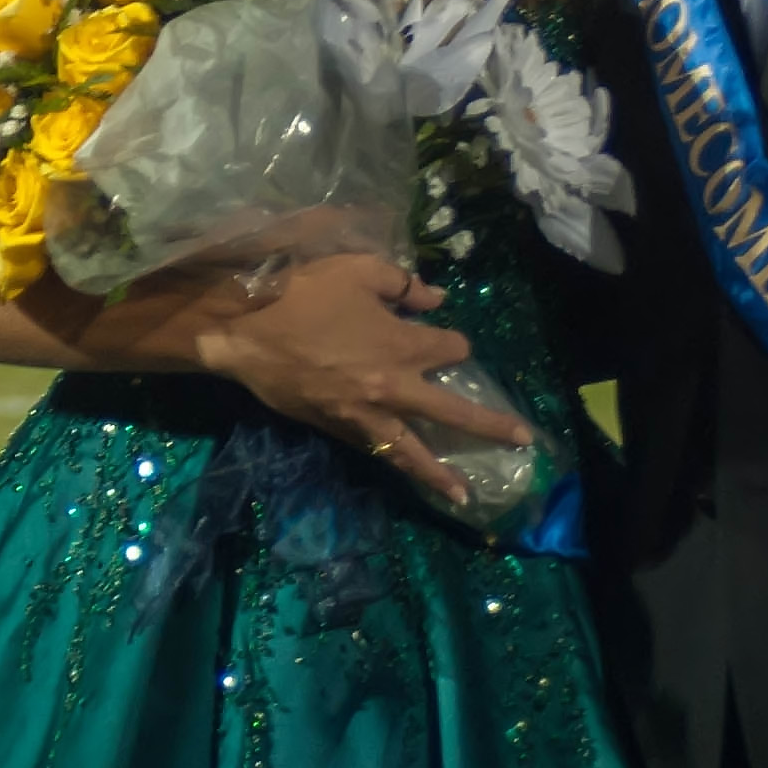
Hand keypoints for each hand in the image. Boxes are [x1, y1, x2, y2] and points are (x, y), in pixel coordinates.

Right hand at [189, 250, 533, 507]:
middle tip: (523, 440)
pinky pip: (373, 450)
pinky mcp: (336, 429)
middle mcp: (391, 387)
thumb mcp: (359, 271)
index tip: (446, 336)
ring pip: (410, 451)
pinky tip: (405, 473)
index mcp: (401, 344)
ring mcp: (363, 415)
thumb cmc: (303, 293)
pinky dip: (393, 464)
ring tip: (464, 496)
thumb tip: (436, 300)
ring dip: (439, 475)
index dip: (453, 341)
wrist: (244, 330)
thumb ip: (404, 286)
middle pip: (452, 412)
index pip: (450, 348)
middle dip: (490, 426)